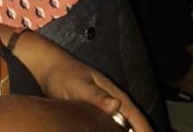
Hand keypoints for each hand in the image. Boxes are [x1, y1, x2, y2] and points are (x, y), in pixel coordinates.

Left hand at [10, 31, 151, 131]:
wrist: (47, 67)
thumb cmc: (63, 73)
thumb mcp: (79, 85)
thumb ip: (97, 96)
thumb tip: (117, 105)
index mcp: (114, 95)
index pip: (136, 117)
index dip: (145, 130)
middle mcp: (113, 102)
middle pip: (133, 123)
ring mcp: (105, 107)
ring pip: (123, 125)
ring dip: (129, 131)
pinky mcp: (96, 112)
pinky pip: (112, 126)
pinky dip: (117, 131)